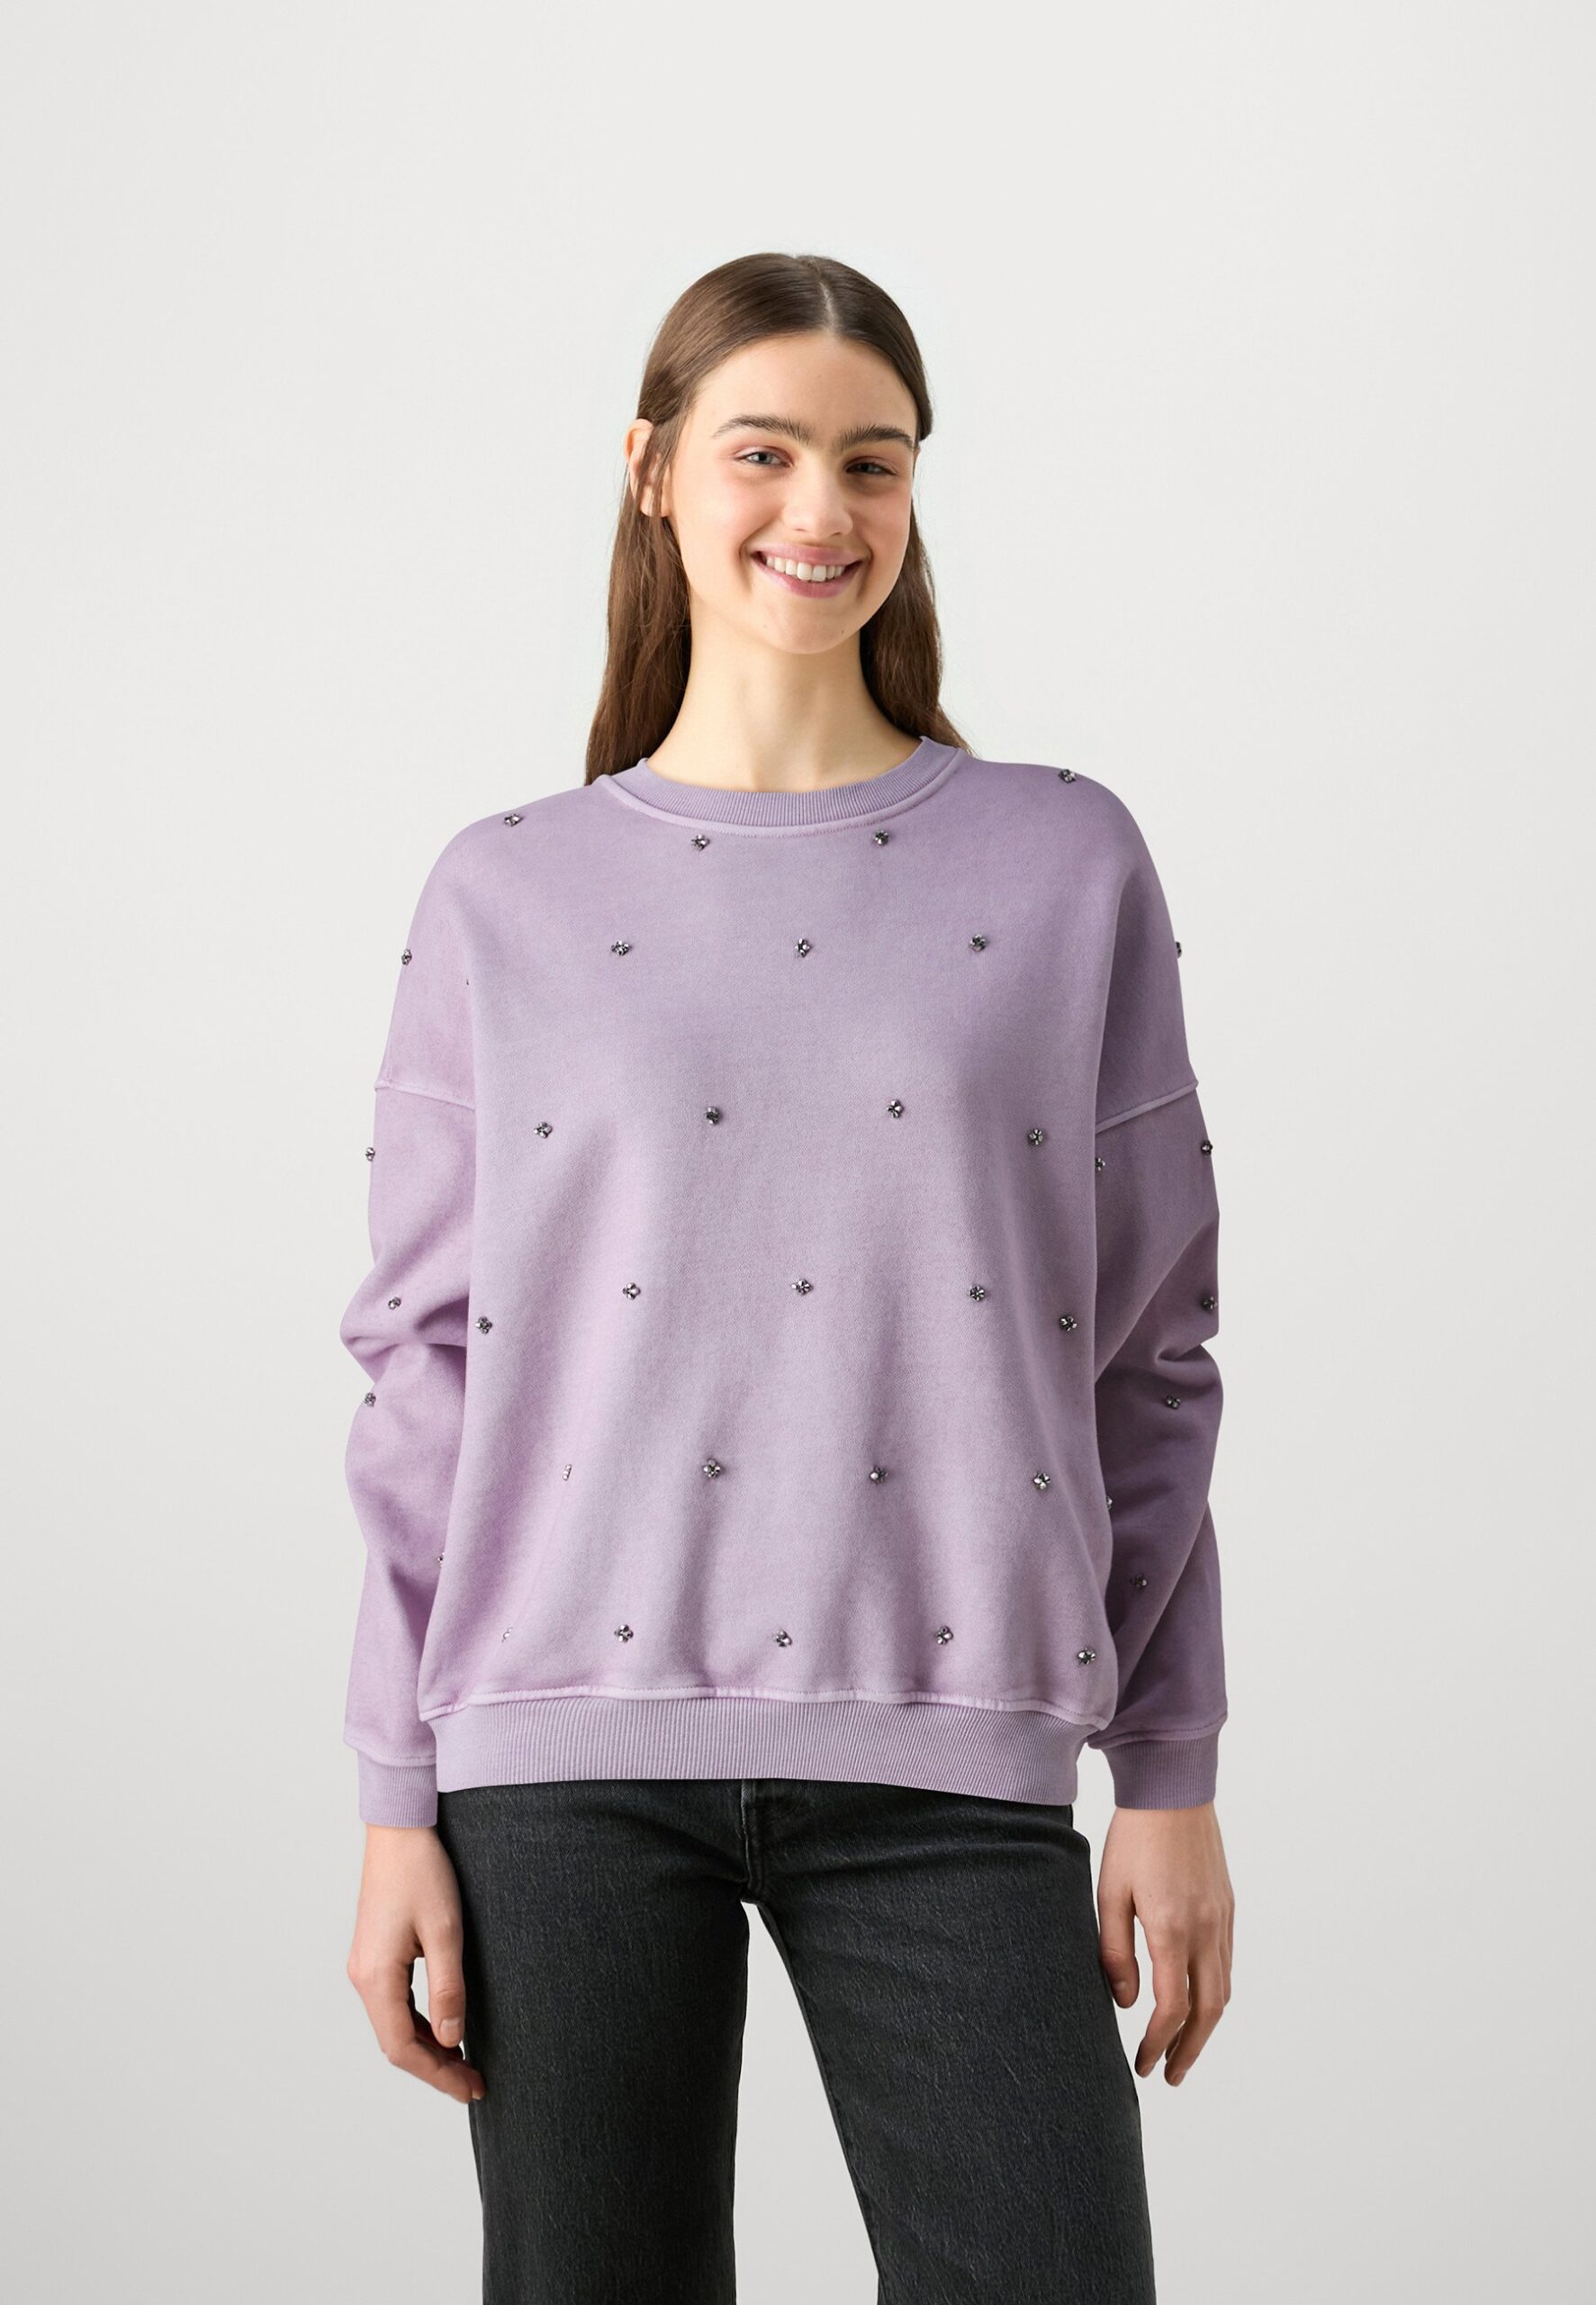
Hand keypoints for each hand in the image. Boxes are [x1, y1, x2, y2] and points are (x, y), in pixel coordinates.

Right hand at [347, 1824, 485, 2102]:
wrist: (400, 1828)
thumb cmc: (423, 1871)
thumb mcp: (446, 1931)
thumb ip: (448, 1988)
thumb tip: (451, 2039)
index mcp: (376, 1977)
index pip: (403, 2048)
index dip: (438, 2074)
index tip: (471, 2088)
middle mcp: (363, 1977)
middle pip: (396, 2043)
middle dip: (435, 2067)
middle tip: (474, 2082)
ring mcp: (365, 1966)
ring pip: (394, 2025)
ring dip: (427, 2047)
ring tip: (465, 2062)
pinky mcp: (375, 1954)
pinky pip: (394, 2004)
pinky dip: (418, 2024)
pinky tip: (445, 2027)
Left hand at [1096, 1802, 1232, 2085]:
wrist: (1173, 1788)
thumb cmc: (1133, 1838)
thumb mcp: (1109, 1893)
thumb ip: (1115, 1951)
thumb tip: (1127, 2003)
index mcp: (1173, 1928)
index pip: (1172, 2007)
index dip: (1158, 2043)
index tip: (1143, 2065)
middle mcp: (1206, 1929)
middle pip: (1208, 2010)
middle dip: (1190, 2050)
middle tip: (1170, 2075)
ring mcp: (1222, 1918)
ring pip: (1224, 1990)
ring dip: (1206, 2027)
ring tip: (1184, 2049)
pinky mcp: (1228, 1906)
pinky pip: (1227, 1962)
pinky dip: (1215, 1993)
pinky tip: (1197, 2001)